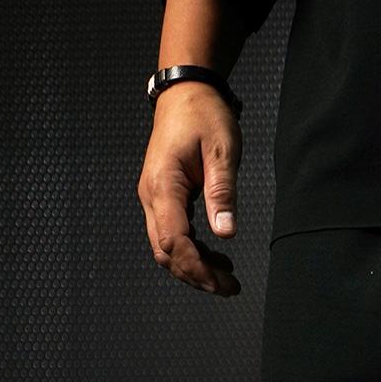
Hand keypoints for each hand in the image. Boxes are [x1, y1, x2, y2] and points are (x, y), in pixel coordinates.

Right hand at [137, 82, 242, 294]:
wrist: (186, 93)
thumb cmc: (203, 115)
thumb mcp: (221, 151)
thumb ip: (222, 193)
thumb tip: (226, 233)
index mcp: (163, 185)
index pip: (173, 240)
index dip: (195, 266)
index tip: (221, 282)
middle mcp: (151, 195)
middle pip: (166, 251)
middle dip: (196, 275)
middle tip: (229, 288)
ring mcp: (154, 197)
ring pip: (166, 248)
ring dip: (194, 267)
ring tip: (226, 279)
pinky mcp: (163, 198)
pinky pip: (172, 234)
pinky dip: (192, 252)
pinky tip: (216, 258)